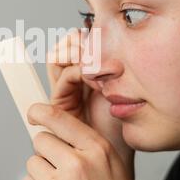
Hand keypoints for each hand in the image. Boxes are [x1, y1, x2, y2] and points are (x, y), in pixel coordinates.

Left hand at [22, 104, 139, 179]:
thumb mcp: (110, 162)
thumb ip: (86, 143)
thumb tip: (56, 128)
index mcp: (97, 149)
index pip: (58, 118)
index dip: (40, 112)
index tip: (34, 113)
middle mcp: (78, 164)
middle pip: (41, 140)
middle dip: (47, 151)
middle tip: (62, 165)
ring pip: (33, 162)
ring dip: (42, 171)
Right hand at [47, 30, 134, 179]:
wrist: (117, 146)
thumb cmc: (122, 118)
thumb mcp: (119, 81)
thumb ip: (107, 60)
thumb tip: (100, 34)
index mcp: (90, 68)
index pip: (79, 38)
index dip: (87, 33)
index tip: (106, 37)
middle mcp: (75, 75)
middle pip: (66, 43)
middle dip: (79, 41)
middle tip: (98, 50)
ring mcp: (66, 87)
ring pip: (57, 56)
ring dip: (74, 54)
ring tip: (94, 64)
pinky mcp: (60, 100)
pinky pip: (62, 76)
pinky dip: (75, 71)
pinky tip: (91, 78)